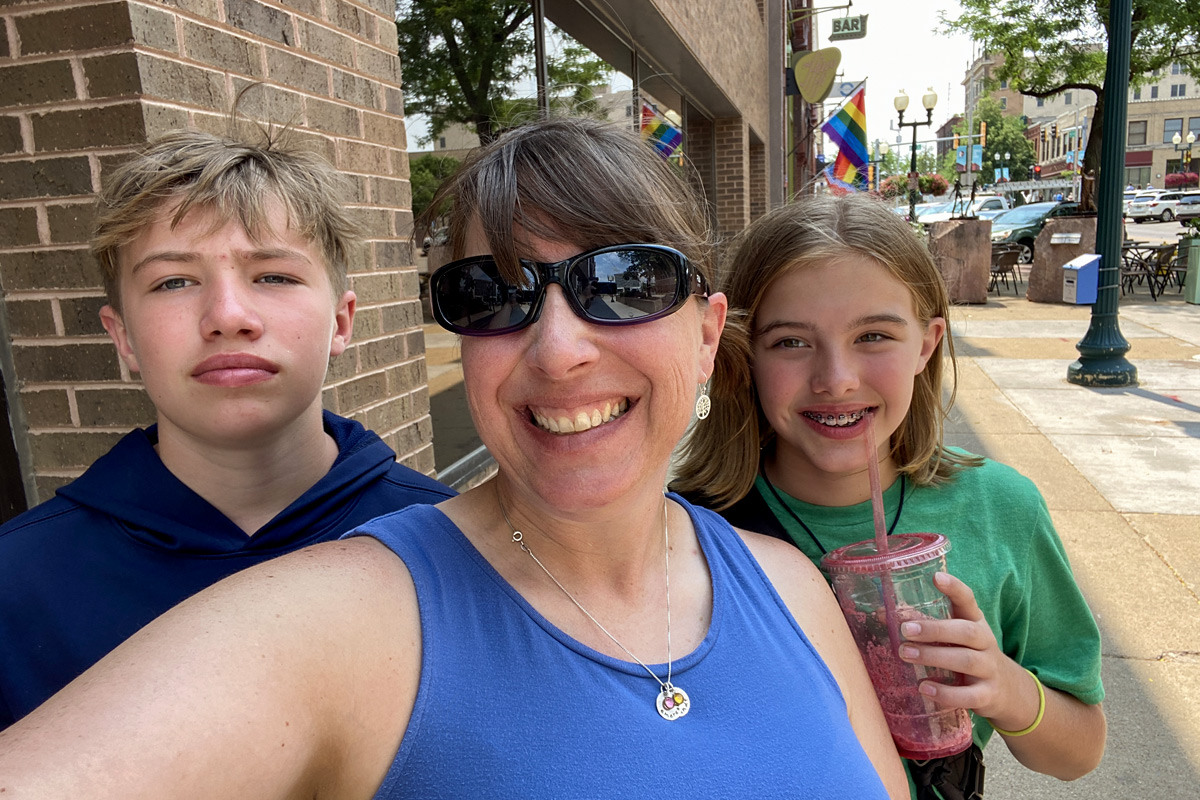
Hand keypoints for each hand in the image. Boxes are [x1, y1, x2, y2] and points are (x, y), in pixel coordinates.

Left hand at [895, 572, 1039, 731]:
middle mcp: (985, 642)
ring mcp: (989, 669)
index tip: (936, 577)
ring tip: (905, 654)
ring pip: (966, 660)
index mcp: (975, 622)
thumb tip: (881, 615)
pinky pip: (969, 695)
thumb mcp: (954, 636)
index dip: (954, 588)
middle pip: (966, 632)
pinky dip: (946, 693)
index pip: (968, 600)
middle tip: (906, 630)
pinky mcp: (988, 695)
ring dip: (934, 657)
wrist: (1007, 690)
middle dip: (935, 629)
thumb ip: (925, 625)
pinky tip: (925, 688)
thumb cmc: (969, 654)